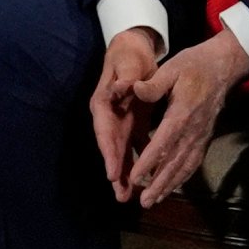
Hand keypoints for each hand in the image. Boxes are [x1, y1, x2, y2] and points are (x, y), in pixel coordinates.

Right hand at [87, 26, 162, 195]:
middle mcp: (108, 117)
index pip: (105, 132)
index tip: (113, 174)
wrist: (133, 51)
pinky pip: (135, 147)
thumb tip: (122, 86)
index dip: (109, 154)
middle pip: (111, 148)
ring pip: (122, 152)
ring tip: (128, 197)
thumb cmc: (128, 56)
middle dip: (116, 172)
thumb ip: (125, 75)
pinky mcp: (133, 125)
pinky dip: (139, 163)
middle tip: (121, 195)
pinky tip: (146, 180)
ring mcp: (120, 123)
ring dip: (125, 174)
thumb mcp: (126, 62)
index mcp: (103, 104)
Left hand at [119, 32, 248, 204]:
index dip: (149, 161)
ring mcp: (201, 136)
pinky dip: (183, 177)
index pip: (163, 142)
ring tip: (154, 201)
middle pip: (174, 162)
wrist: (224, 66)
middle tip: (143, 201)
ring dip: (169, 185)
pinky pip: (194, 162)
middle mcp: (193, 130)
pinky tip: (172, 187)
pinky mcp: (205, 138)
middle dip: (158, 183)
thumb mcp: (172, 67)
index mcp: (181, 113)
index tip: (135, 177)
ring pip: (185, 166)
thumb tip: (135, 90)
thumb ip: (154, 84)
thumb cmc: (194, 65)